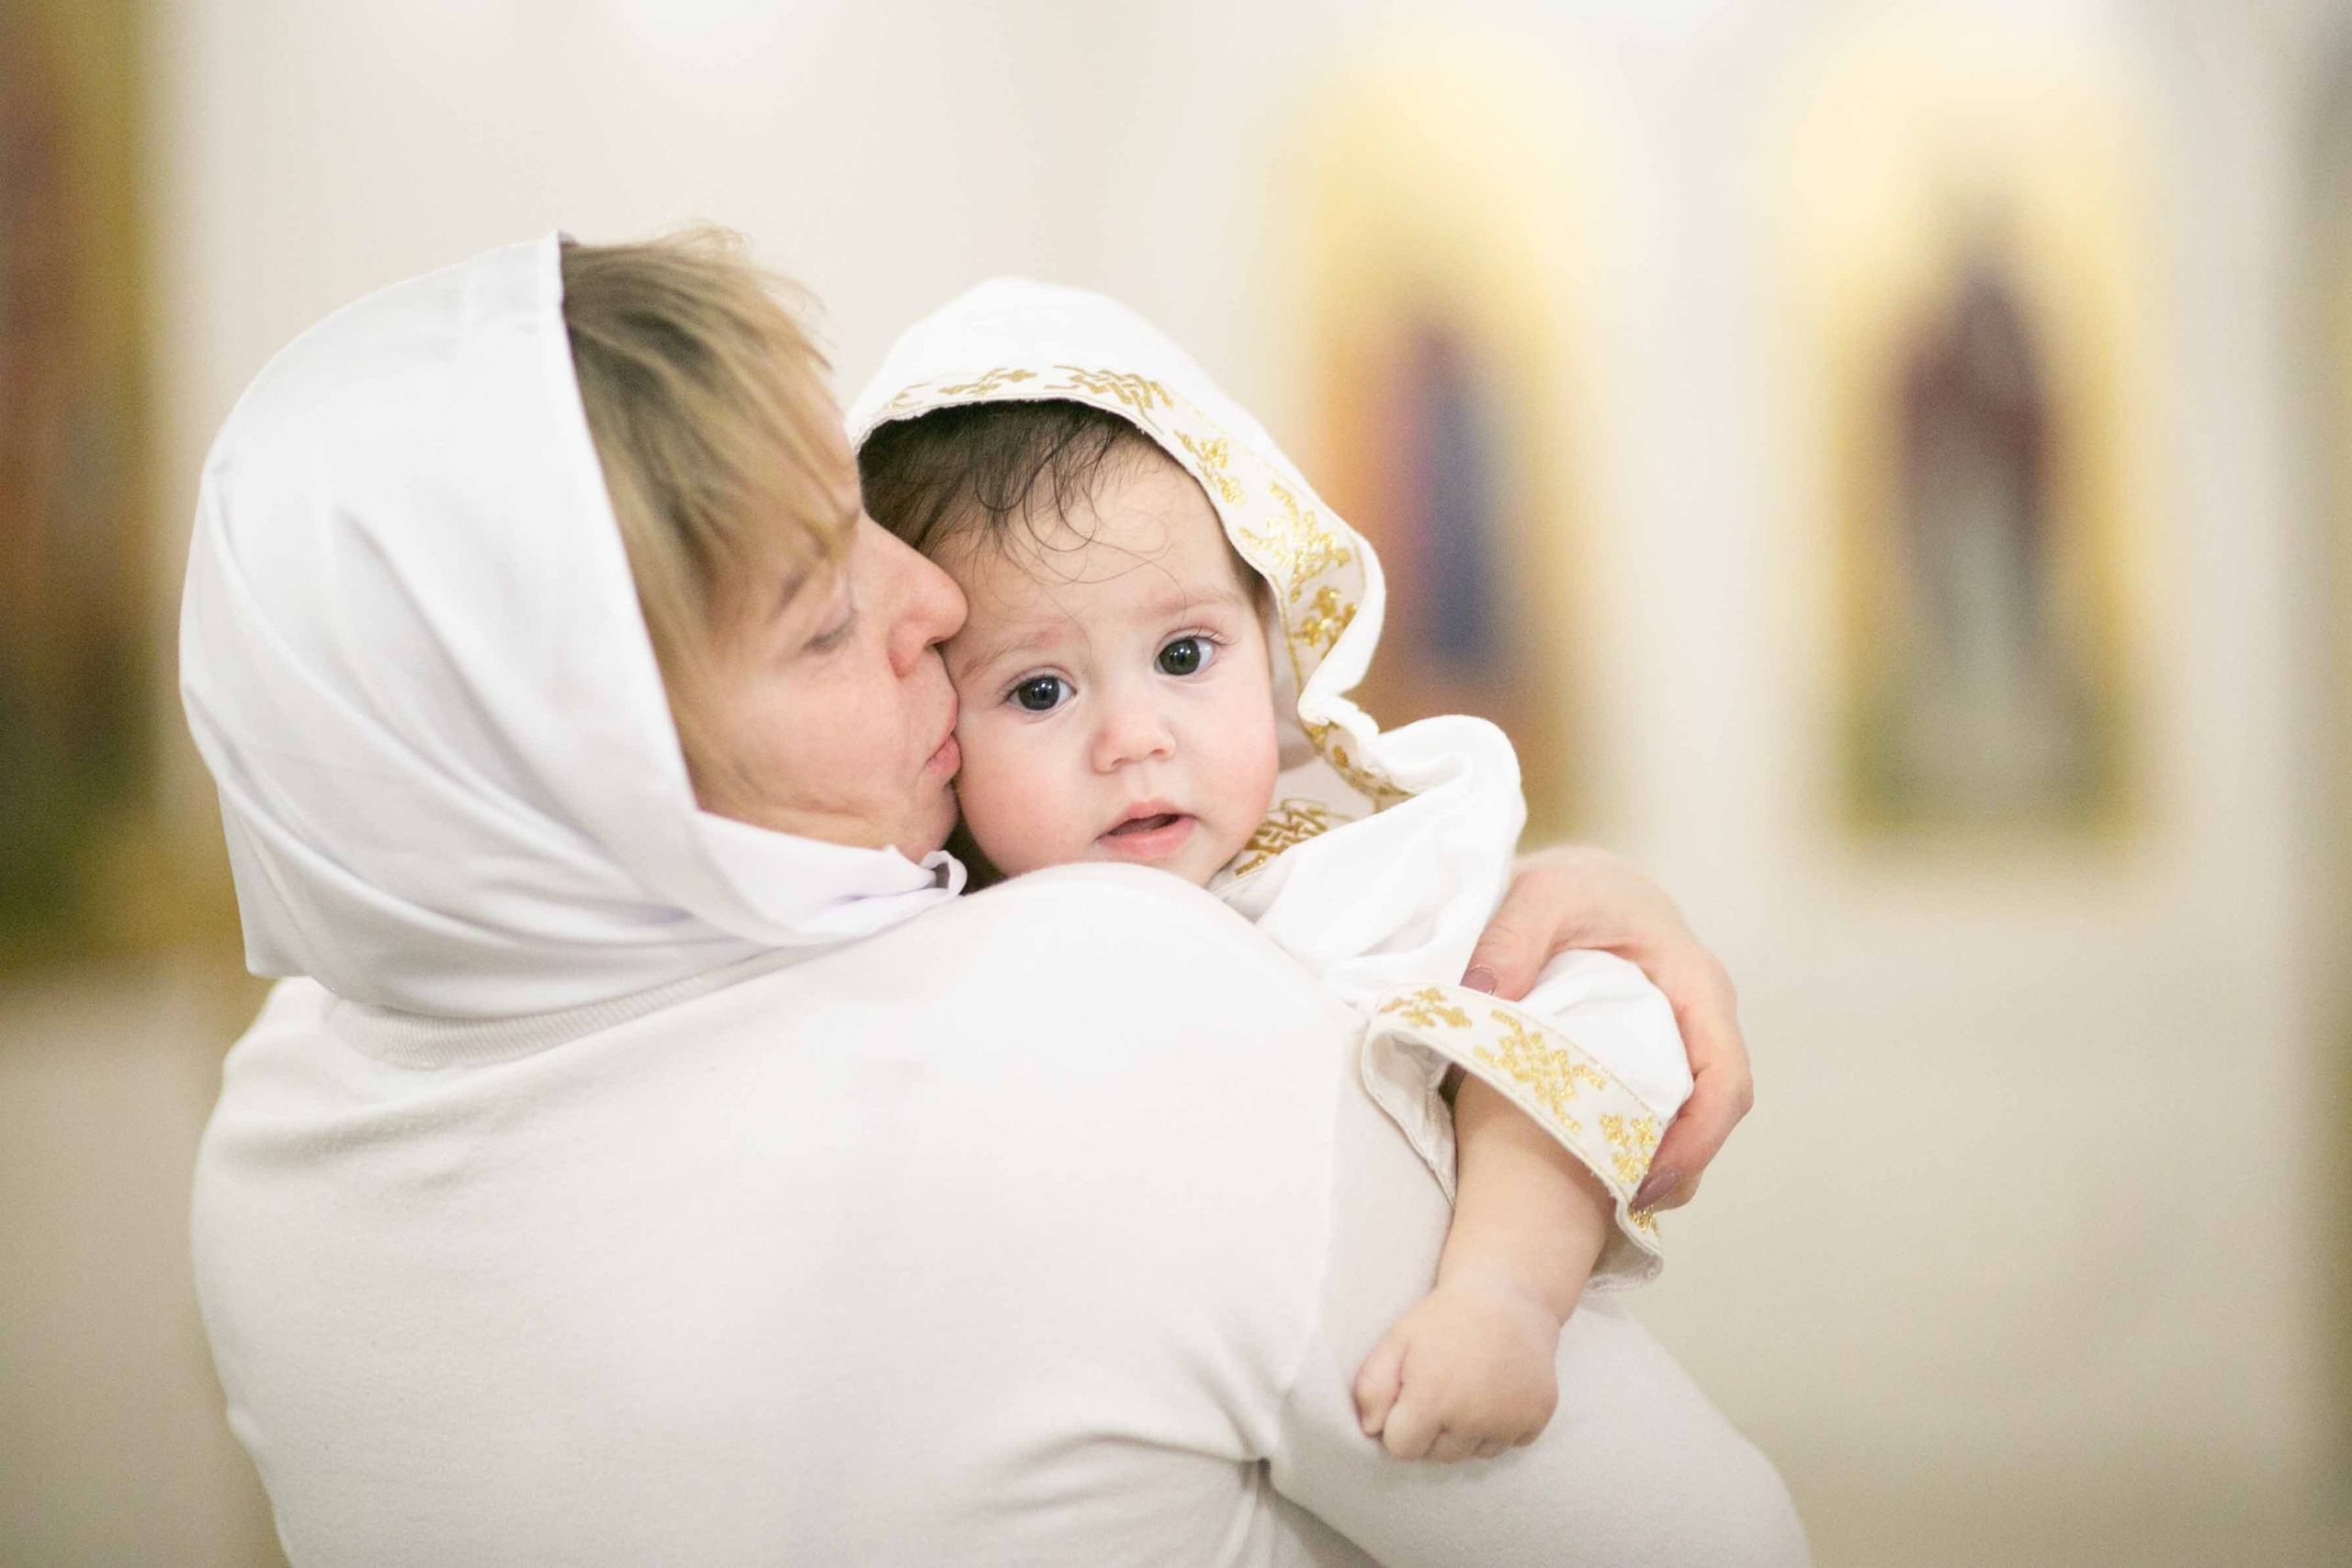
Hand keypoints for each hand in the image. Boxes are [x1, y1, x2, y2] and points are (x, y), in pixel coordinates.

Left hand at [1351, 1277, 1561, 1461]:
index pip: (1402, 1449)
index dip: (1401, 1425)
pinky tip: (1497, 1391)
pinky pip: (1510, 1443)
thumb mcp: (1396, 1341)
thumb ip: (1371, 1387)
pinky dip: (1502, 1426)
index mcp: (1431, 1400)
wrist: (1507, 1293)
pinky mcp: (1537, 1417)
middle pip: (1439, 1455)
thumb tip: (1370, 1430)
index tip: (1411, 1399)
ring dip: (1468, 1433)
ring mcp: (1509, 1420)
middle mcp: (1472, 1418)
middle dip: (1433, 1431)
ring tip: (1469, 1389)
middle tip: (1443, 1387)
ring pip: (1475, 1453)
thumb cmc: (1445, 1318)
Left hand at [1465, 845, 1749, 1211]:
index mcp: (1696, 985)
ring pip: (1690, 1120)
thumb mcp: (1539, 895)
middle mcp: (1703, 1021)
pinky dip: (1633, 1145)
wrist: (1580, 881)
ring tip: (1604, 1204)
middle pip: (1715, 1113)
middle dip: (1679, 1168)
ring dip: (1657, 1164)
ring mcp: (1683, 1044)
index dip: (1697, 1139)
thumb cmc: (1571, 886)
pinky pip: (1659, 1113)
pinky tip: (1591, 1170)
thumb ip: (1511, 937)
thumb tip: (1485, 998)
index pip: (1725, 1077)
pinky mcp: (1655, 1059)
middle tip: (1620, 1208)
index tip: (1647, 1181)